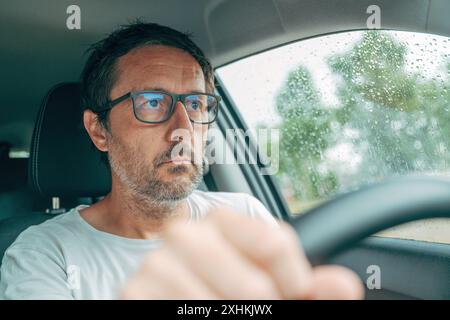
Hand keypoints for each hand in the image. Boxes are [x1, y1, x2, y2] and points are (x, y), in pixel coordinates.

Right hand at [121, 209, 363, 298]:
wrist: (179, 308)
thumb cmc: (225, 296)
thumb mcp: (270, 290)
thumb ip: (306, 288)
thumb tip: (343, 286)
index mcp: (221, 221)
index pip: (275, 244)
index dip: (295, 283)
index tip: (292, 294)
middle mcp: (185, 233)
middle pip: (254, 289)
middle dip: (263, 310)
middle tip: (251, 308)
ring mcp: (156, 264)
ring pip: (221, 307)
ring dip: (231, 319)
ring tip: (222, 311)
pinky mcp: (133, 293)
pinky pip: (184, 315)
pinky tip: (193, 315)